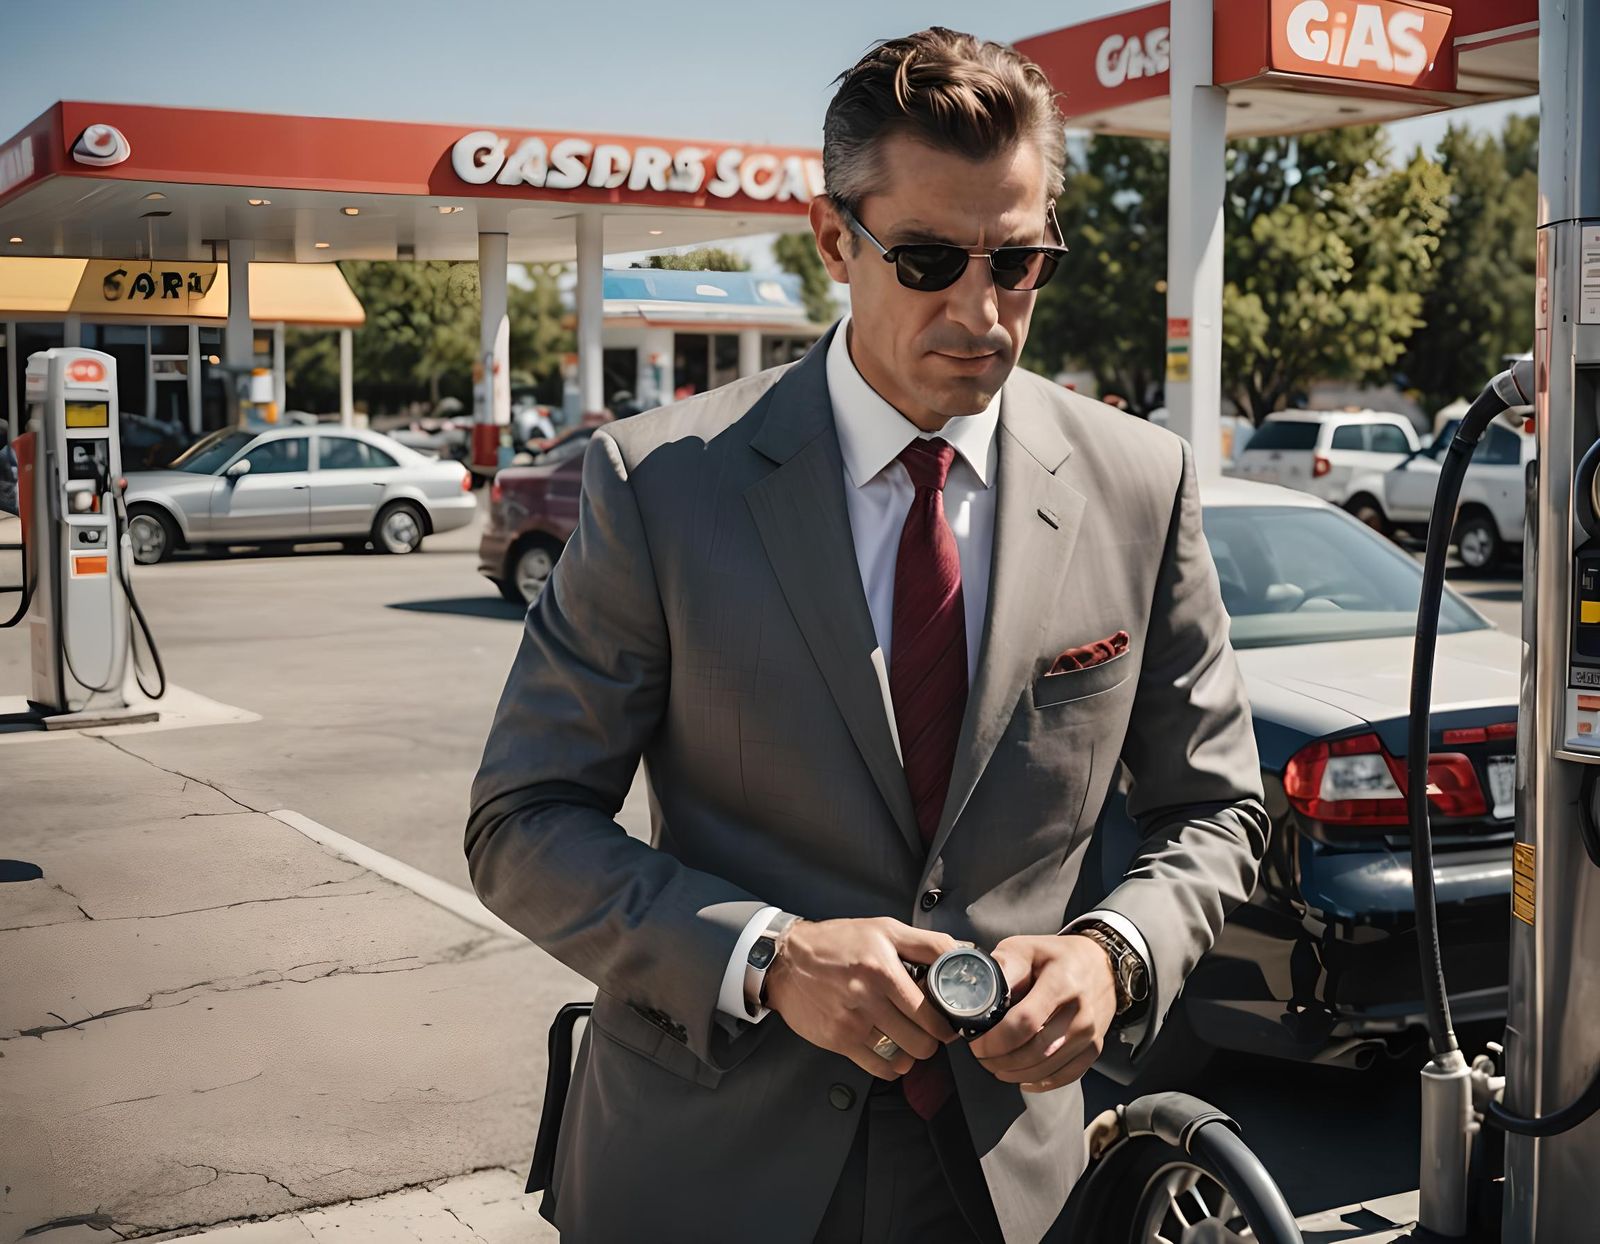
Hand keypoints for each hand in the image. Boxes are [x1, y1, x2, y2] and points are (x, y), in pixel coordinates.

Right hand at [764, 917, 961, 1080]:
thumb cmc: (839, 941)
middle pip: (922, 1041)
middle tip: (928, 1029)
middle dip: (932, 1039)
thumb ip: (927, 944)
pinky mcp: (837, 1041)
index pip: (932, 1011)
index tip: (949, 1020)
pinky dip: (892, 1064)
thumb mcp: (885, 929)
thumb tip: (964, 954)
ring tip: (908, 1037)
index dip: (947, 1021)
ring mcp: (851, 1023)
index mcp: (883, 969)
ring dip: (911, 1052)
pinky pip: (879, 1069)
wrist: (786, 959)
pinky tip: (890, 1048)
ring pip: (903, 1059)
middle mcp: (866, 998)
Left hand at [969, 934, 1117, 1092]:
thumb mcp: (1024, 948)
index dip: (996, 1039)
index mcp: (1060, 982)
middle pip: (1035, 1050)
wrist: (1101, 963)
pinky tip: (1023, 1078)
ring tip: (996, 1066)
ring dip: (1016, 1073)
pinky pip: (1065, 1075)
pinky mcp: (1094, 1047)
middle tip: (982, 1057)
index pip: (1025, 1021)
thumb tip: (978, 995)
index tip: (977, 1043)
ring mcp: (1090, 1032)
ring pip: (1047, 1067)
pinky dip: (1041, 1082)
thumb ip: (1002, 969)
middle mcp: (1080, 1011)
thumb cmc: (1055, 956)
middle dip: (1001, 1060)